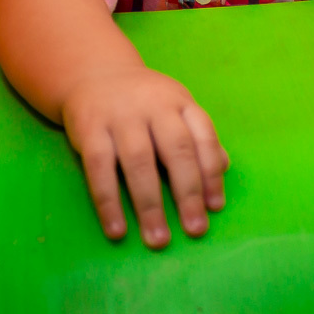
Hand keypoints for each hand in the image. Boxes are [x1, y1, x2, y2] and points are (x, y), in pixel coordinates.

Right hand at [61, 66, 228, 248]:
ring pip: (139, 161)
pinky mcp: (90, 129)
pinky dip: (108, 201)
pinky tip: (118, 229)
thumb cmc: (144, 102)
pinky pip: (99, 168)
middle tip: (195, 229)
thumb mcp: (175, 108)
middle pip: (176, 149)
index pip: (203, 135)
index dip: (212, 172)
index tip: (215, 207)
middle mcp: (153, 106)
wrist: (94, 74)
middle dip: (188, 192)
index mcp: (179, 102)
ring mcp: (120, 116)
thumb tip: (223, 167)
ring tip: (159, 239)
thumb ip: (198, 137)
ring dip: (150, 204)